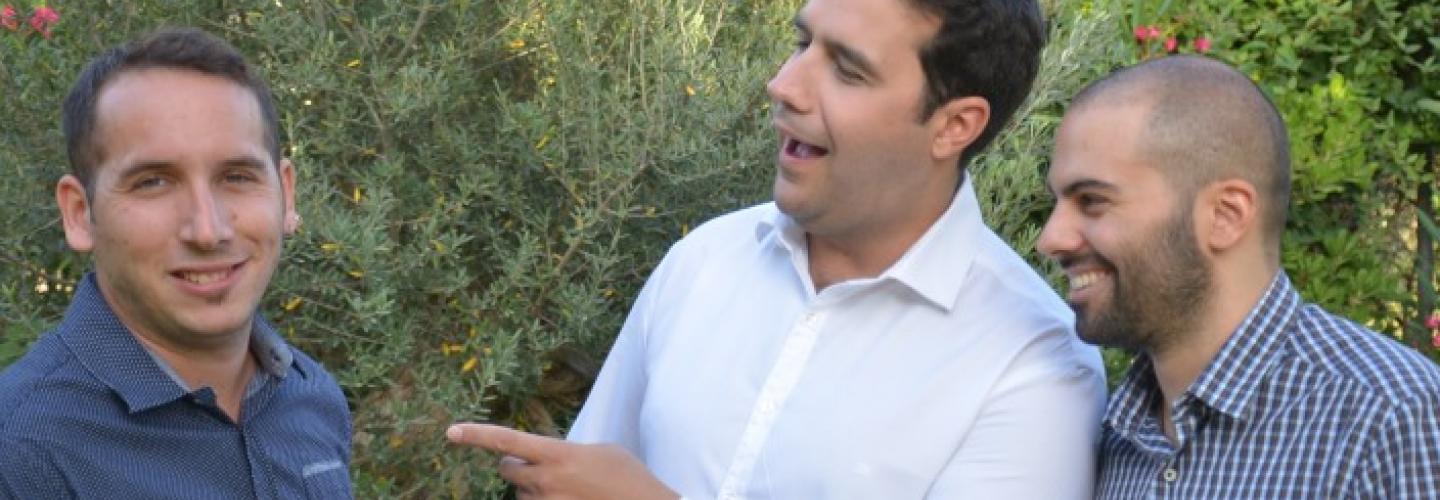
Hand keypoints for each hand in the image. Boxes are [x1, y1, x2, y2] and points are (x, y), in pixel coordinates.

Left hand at [446, 423, 678, 499]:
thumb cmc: (628, 477)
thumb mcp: (600, 451)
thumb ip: (566, 452)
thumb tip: (546, 459)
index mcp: (558, 455)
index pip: (507, 441)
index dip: (476, 435)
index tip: (452, 431)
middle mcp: (546, 482)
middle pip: (507, 470)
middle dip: (517, 466)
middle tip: (540, 467)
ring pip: (522, 495)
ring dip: (535, 491)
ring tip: (570, 490)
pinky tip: (571, 497)